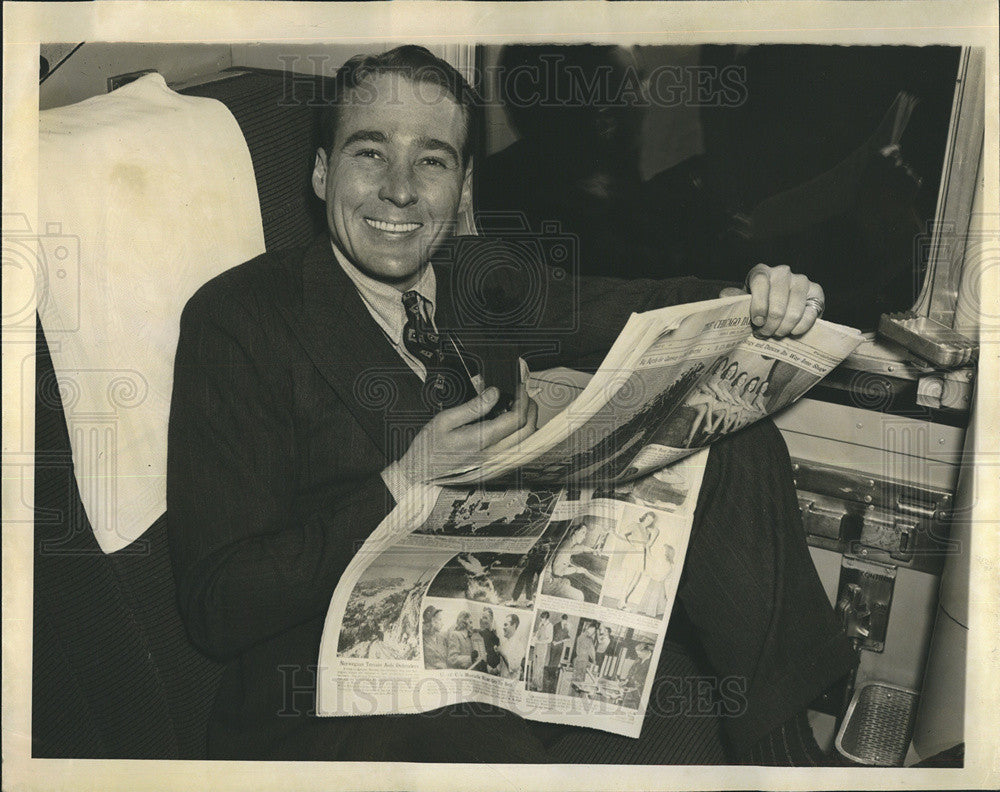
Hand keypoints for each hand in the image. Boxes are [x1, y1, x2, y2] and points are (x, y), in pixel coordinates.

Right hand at [395, 385, 537, 482]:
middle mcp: (493, 453)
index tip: (520, 386)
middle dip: (531, 408)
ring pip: (526, 442)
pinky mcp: (493, 466)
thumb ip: (473, 407)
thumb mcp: (445, 420)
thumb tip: (494, 393)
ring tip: (518, 404)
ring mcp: (495, 462)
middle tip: (523, 393)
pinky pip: (516, 450)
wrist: (420, 474)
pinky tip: (510, 423)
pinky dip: (521, 434)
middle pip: (527, 431)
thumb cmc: (428, 448)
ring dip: (528, 421)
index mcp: (481, 440)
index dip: (523, 399)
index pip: (516, 419)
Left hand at [743, 264, 824, 337]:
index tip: (757, 322)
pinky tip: (791, 332)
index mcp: (762, 271)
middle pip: (778, 303)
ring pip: (794, 312)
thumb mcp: (746, 302)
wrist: (781, 306)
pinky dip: (799, 328)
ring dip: (783, 329)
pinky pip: (809, 315)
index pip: (760, 282)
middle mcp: (782, 272)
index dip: (759, 305)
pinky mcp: (816, 291)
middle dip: (770, 325)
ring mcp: (801, 280)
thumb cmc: (759, 304)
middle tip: (765, 334)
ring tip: (776, 334)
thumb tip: (735, 304)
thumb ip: (742, 304)